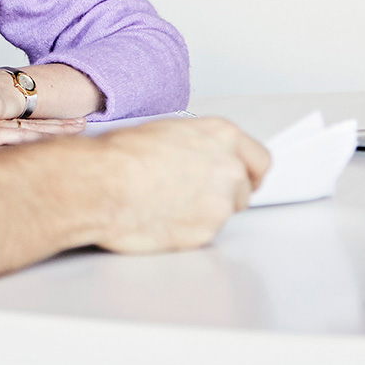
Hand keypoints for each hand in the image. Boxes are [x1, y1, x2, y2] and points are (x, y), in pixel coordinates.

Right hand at [85, 118, 269, 253]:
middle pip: (245, 189)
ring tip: (167, 204)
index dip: (250, 172)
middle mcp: (229, 169)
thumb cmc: (121, 155)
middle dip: (225, 193)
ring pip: (223, 213)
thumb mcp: (166, 132)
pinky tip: (161, 218)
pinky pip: (203, 233)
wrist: (104, 185)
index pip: (259, 159)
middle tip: (194, 194)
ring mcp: (221, 204)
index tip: (245, 178)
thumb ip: (197, 146)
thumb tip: (197, 158)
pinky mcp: (206, 233)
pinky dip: (187, 229)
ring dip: (204, 211)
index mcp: (222, 136)